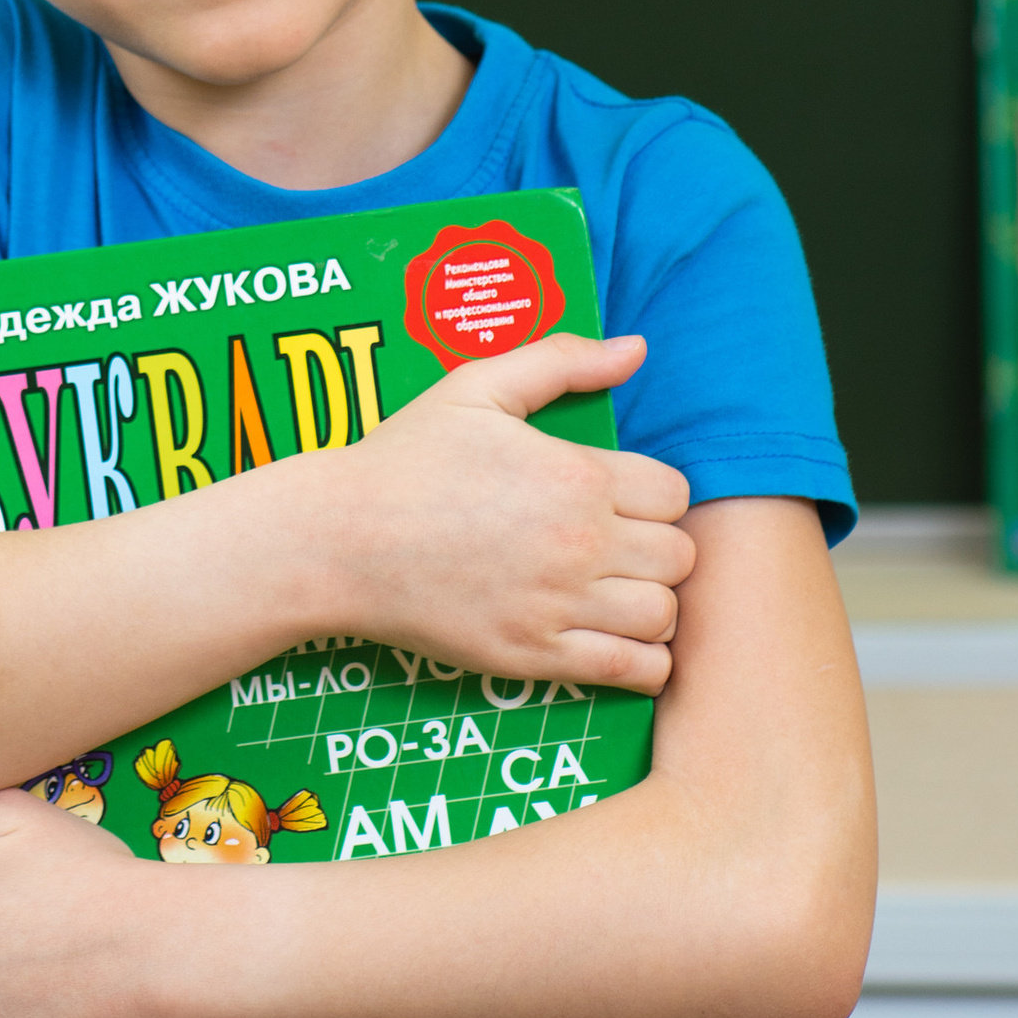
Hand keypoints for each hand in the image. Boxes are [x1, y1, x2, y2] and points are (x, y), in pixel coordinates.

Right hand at [311, 332, 692, 693]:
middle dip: (660, 547)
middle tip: (623, 545)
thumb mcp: (478, 386)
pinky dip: (645, 661)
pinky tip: (622, 640)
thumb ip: (562, 360)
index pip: (674, 492)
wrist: (338, 540)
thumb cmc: (406, 457)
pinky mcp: (533, 656)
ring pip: (663, 615)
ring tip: (622, 591)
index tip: (623, 499)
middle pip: (678, 555)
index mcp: (576, 475)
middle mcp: (579, 543)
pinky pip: (632, 670)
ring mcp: (557, 606)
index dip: (655, 493)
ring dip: (655, 603)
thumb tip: (637, 348)